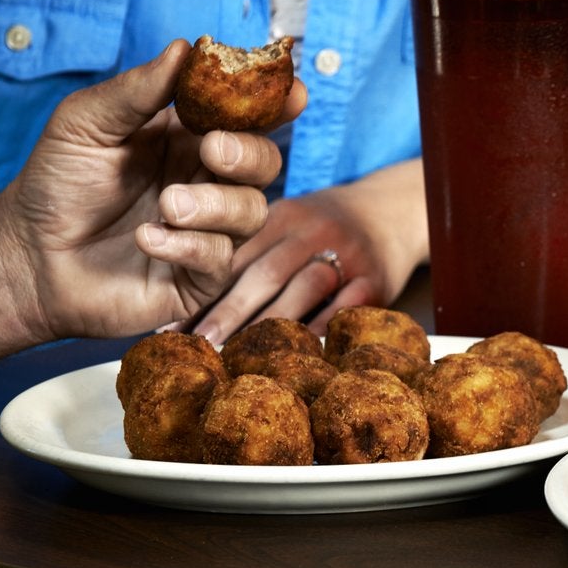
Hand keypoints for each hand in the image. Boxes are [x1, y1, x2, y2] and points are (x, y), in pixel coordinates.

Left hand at [0, 40, 296, 363]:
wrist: (30, 257)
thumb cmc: (55, 186)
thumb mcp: (86, 122)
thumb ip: (137, 90)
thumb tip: (184, 49)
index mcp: (188, 138)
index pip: (246, 117)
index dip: (276, 104)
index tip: (294, 93)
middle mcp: (207, 181)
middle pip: (265, 162)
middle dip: (248, 154)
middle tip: (212, 151)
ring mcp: (208, 229)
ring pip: (252, 211)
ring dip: (213, 205)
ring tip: (166, 206)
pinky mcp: (199, 275)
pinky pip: (220, 257)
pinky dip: (188, 245)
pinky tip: (147, 239)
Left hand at [189, 158, 429, 342]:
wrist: (394, 210)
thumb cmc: (324, 227)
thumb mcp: (286, 222)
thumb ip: (247, 251)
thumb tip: (185, 302)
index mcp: (281, 215)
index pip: (236, 253)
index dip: (202, 289)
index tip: (173, 324)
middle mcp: (312, 230)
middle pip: (265, 272)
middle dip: (228, 312)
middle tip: (199, 346)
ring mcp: (347, 253)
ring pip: (304, 289)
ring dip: (270, 326)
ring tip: (242, 357)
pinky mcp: (376, 277)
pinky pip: (346, 308)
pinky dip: (320, 330)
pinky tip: (296, 356)